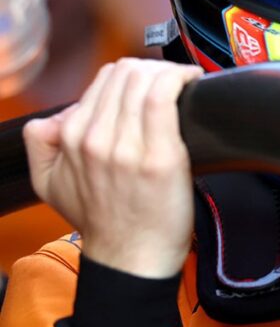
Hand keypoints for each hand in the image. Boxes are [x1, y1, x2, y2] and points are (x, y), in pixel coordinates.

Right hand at [22, 58, 201, 277]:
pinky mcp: (161, 156)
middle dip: (154, 69)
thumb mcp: (49, 183)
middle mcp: (96, 138)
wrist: (131, 257)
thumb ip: (41, 143)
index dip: (134, 75)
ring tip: (183, 84)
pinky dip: (180, 79)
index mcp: (72, 138)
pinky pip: (164, 96)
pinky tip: (191, 82)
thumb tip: (56, 116)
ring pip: (146, 78)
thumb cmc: (105, 219)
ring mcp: (128, 147)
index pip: (106, 78)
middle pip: (127, 73)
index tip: (152, 83)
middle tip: (172, 82)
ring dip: (170, 72)